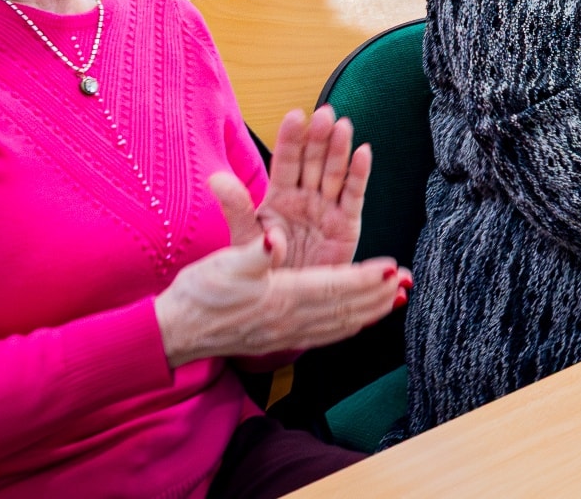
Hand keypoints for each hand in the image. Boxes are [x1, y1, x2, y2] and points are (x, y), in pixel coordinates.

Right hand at [153, 172, 400, 367]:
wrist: (176, 331)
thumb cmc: (199, 293)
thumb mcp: (224, 264)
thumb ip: (253, 253)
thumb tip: (273, 239)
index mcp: (280, 297)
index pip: (333, 287)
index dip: (364, 279)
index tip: (391, 269)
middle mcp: (289, 320)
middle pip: (344, 308)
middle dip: (376, 296)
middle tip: (404, 284)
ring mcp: (285, 335)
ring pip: (338, 325)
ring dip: (368, 312)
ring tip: (392, 302)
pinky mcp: (278, 341)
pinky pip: (324, 336)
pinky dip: (347, 328)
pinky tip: (357, 323)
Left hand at [226, 106, 371, 269]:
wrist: (284, 304)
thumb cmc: (263, 270)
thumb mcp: (245, 238)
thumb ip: (236, 207)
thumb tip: (215, 177)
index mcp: (278, 196)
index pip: (285, 161)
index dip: (291, 139)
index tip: (295, 116)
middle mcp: (304, 197)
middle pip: (313, 161)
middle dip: (319, 137)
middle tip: (325, 114)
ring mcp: (326, 209)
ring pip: (334, 172)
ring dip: (340, 149)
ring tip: (343, 126)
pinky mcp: (347, 224)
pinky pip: (353, 196)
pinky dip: (359, 174)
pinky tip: (363, 152)